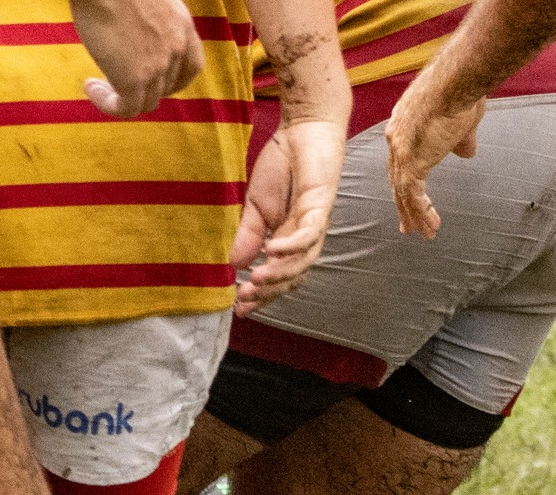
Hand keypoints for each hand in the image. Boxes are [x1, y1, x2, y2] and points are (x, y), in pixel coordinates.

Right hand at [72, 0, 205, 116]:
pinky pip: (126, 109)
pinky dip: (108, 105)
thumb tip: (133, 33)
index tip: (149, 78)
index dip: (172, 81)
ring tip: (98, 84)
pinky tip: (91, 88)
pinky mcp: (133, 79)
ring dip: (121, 98)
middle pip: (166, 89)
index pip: (191, 68)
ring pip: (146, 103)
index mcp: (183, 26)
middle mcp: (176, 48)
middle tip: (115, 78)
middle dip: (142, 89)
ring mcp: (157, 66)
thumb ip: (151, 19)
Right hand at [232, 117, 345, 312]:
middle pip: (293, 275)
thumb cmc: (282, 163)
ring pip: (303, 260)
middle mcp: (305, 235)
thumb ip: (248, 235)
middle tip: (245, 298)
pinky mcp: (321, 204)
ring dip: (280, 274)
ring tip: (255, 279)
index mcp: (289, 238)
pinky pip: (309, 234)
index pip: (279, 275)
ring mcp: (316, 221)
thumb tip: (234, 266)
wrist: (303, 126)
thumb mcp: (255, 205)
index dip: (262, 294)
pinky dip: (291, 246)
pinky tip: (271, 251)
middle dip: (269, 291)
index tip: (239, 307)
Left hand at [385, 80, 484, 237]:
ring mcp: (401, 150)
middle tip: (407, 225)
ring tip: (425, 234)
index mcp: (403, 124)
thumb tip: (466, 153)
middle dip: (403, 204)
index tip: (411, 196)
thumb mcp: (463, 119)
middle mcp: (396, 137)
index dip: (406, 180)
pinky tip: (432, 227)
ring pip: (404, 191)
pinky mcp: (411, 162)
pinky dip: (423, 212)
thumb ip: (461, 138)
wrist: (459, 80)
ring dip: (416, 215)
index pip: (401, 159)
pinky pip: (414, 195)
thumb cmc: (463, 89)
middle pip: (397, 178)